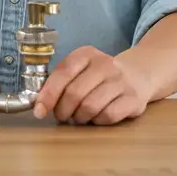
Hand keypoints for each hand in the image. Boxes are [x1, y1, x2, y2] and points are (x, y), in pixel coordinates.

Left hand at [34, 46, 152, 125]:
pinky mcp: (133, 99)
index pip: (63, 73)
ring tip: (79, 117)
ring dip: (79, 117)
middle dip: (63, 110)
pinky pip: (108, 116)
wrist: (137, 74)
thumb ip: (59, 82)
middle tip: (62, 116)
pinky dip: (97, 121)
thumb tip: (39, 104)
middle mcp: (105, 64)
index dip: (49, 94)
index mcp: (86, 54)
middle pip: (75, 93)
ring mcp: (121, 81)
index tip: (39, 111)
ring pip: (90, 106)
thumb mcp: (79, 70)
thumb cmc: (98, 76)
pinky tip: (96, 117)